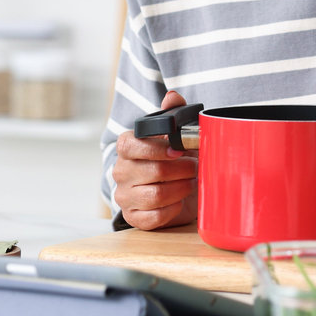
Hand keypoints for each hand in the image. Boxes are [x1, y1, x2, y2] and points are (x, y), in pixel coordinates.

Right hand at [111, 90, 197, 229]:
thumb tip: (172, 97)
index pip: (131, 145)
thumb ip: (173, 113)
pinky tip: (179, 202)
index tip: (179, 150)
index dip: (157, 149)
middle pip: (152, 171)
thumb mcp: (175, 134)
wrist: (175, 188)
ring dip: (180, 189)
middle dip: (181, 170)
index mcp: (127, 147)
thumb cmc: (174, 158)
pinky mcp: (133, 217)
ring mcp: (124, 195)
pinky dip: (172, 209)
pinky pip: (152, 217)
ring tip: (190, 183)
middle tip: (194, 167)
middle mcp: (121, 171)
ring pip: (155, 195)